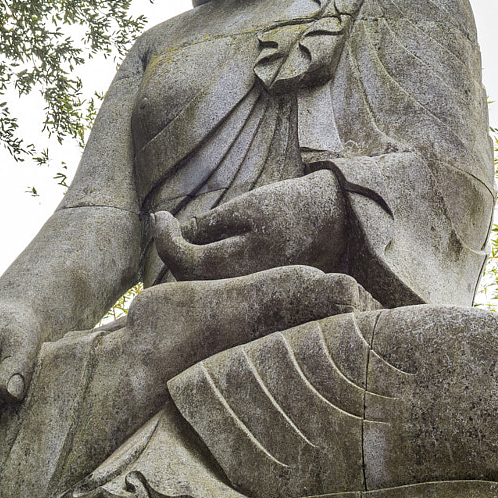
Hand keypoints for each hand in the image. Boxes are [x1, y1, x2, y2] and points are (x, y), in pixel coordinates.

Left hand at [151, 170, 346, 280]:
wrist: (338, 219)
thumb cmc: (292, 206)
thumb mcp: (248, 206)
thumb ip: (209, 224)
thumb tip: (173, 233)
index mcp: (241, 261)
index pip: (184, 259)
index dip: (164, 238)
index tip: (159, 215)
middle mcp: (244, 285)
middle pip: (188, 278)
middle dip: (173, 251)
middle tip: (167, 223)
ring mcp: (252, 292)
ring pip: (203, 285)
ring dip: (187, 261)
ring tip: (185, 233)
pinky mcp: (259, 292)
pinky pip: (221, 286)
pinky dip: (206, 268)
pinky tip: (208, 246)